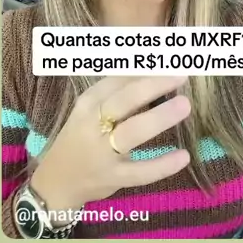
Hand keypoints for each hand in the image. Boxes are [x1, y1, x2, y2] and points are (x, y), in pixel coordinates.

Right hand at [31, 75, 190, 216]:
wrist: (58, 180)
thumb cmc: (82, 137)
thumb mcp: (91, 111)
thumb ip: (118, 92)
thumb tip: (153, 69)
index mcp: (89, 103)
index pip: (117, 80)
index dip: (145, 69)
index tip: (169, 61)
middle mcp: (93, 124)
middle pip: (124, 100)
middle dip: (153, 86)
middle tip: (181, 76)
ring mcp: (102, 152)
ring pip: (132, 132)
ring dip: (159, 117)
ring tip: (185, 105)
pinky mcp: (113, 177)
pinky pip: (140, 171)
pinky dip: (162, 164)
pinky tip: (183, 155)